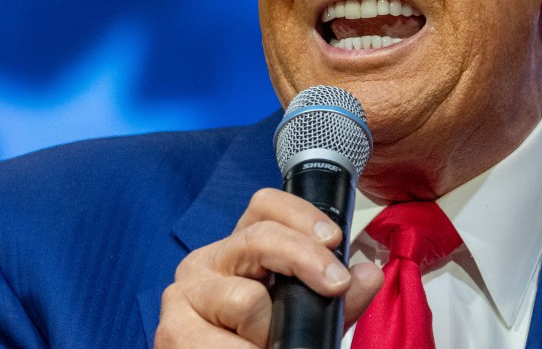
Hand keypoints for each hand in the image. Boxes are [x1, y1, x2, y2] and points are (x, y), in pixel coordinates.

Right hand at [154, 188, 383, 347]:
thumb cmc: (258, 345)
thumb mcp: (305, 321)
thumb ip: (338, 301)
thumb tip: (369, 274)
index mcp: (239, 252)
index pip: (265, 206)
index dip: (301, 215)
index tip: (334, 240)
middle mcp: (207, 263)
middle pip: (259, 238)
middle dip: (304, 259)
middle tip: (334, 286)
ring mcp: (184, 295)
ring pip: (246, 300)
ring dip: (269, 332)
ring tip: (268, 345)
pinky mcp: (172, 331)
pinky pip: (225, 342)